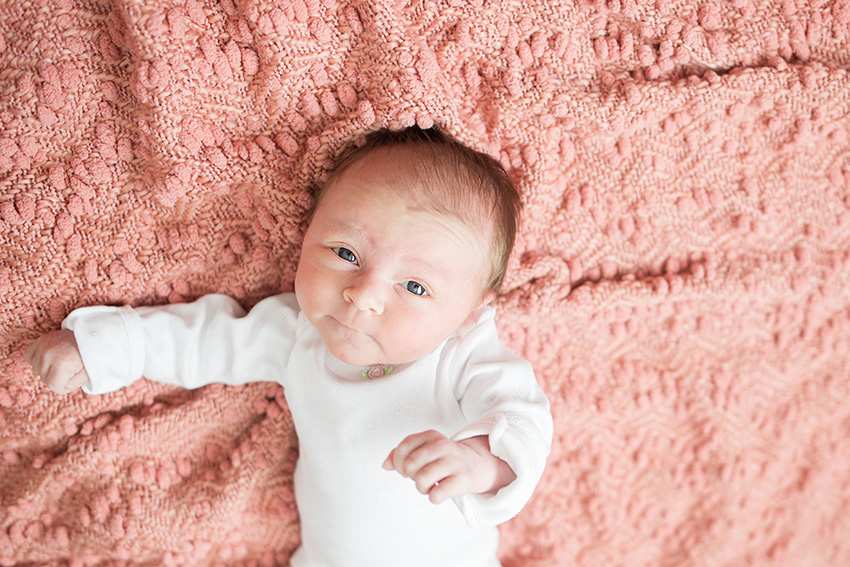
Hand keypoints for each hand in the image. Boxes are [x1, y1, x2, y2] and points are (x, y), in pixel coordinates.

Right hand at [24, 330, 90, 394]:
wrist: (93, 334)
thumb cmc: (93, 355)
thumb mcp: (88, 373)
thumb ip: (72, 384)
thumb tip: (57, 387)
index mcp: (63, 363)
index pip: (53, 386)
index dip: (65, 386)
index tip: (74, 377)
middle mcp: (49, 354)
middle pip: (44, 379)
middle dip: (58, 378)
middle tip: (71, 368)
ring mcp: (43, 346)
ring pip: (36, 370)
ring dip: (47, 370)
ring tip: (62, 362)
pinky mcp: (41, 340)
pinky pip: (29, 356)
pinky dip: (37, 360)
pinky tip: (50, 358)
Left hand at [382, 430, 515, 504]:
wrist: (475, 464)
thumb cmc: (442, 459)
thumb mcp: (423, 450)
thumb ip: (400, 454)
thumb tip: (385, 465)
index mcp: (431, 435)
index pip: (403, 448)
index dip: (399, 463)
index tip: (407, 469)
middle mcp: (443, 445)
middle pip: (410, 465)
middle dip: (410, 476)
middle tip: (420, 477)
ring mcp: (454, 462)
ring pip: (421, 480)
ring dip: (421, 488)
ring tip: (429, 485)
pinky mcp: (463, 480)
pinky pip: (436, 495)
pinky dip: (433, 497)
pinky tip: (440, 492)